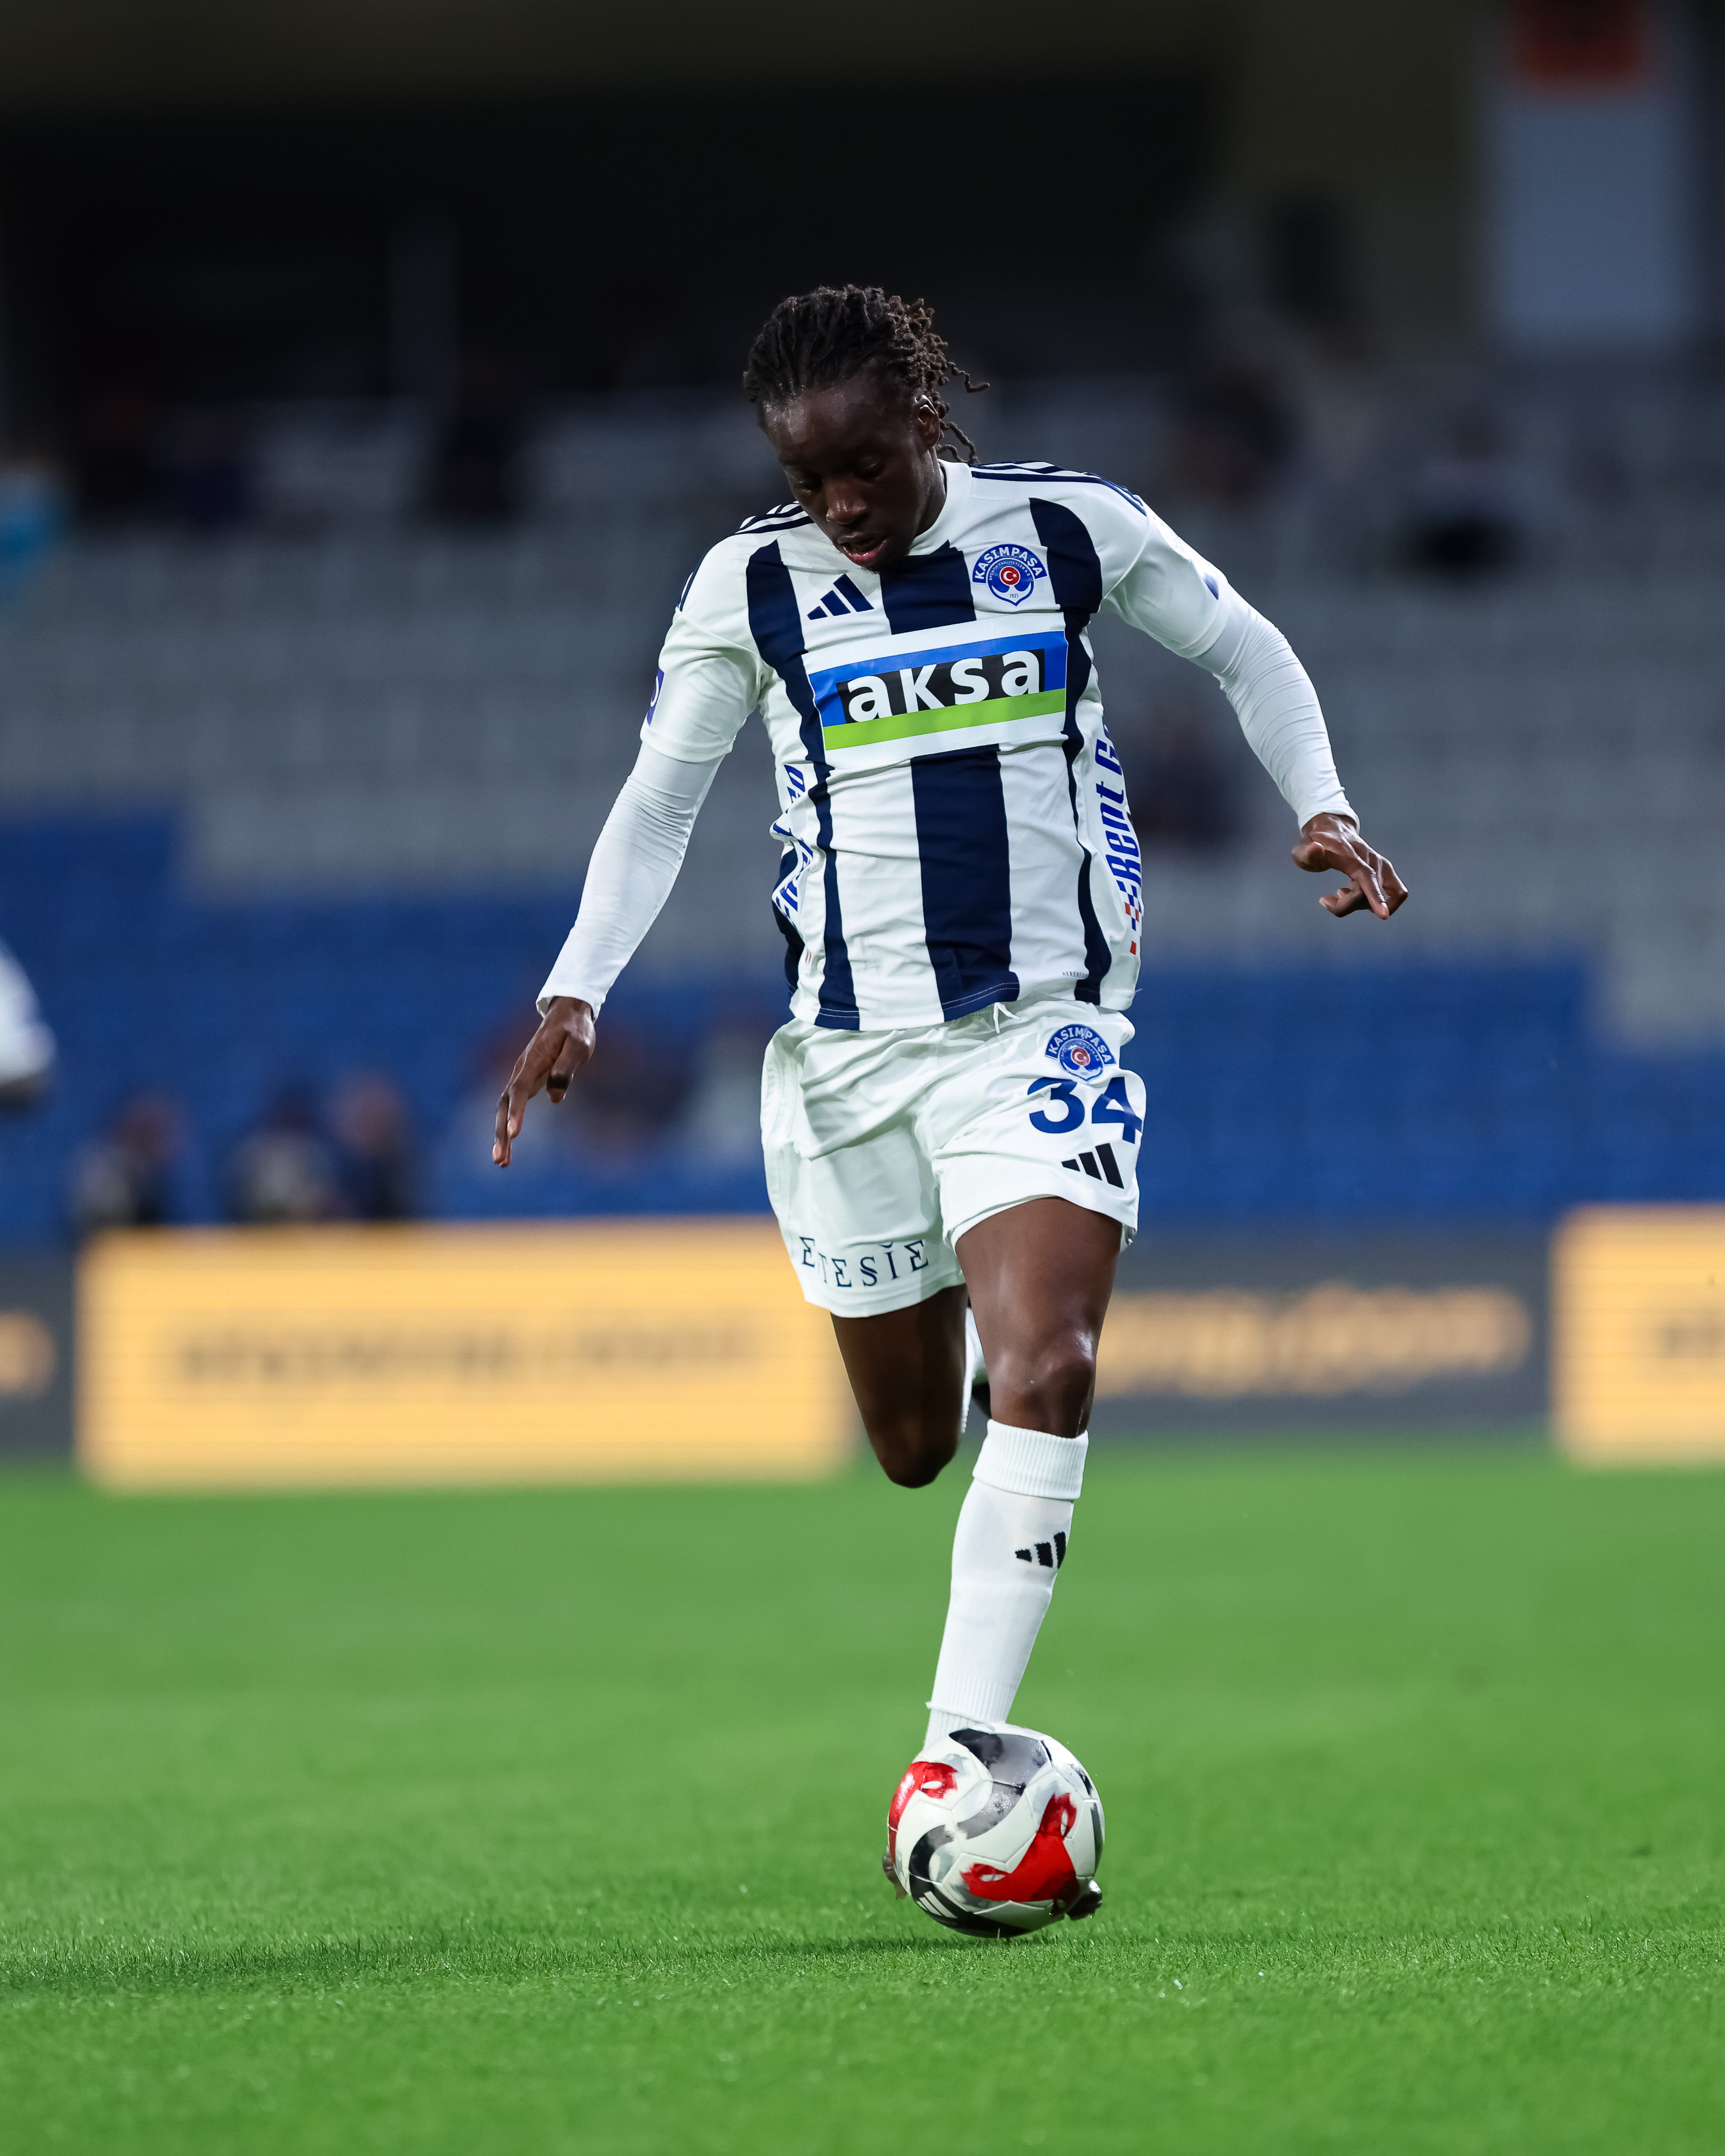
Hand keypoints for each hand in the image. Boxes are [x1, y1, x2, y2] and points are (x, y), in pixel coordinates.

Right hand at [493, 997, 594, 1165]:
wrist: (567, 1015)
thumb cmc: (575, 1030)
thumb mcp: (579, 1044)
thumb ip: (567, 1068)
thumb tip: (555, 1097)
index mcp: (533, 1061)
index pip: (520, 1090)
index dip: (516, 1112)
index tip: (514, 1134)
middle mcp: (521, 1070)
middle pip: (505, 1104)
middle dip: (501, 1133)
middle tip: (500, 1160)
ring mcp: (521, 1077)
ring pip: (504, 1108)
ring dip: (500, 1135)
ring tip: (501, 1162)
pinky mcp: (526, 1082)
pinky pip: (512, 1107)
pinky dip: (508, 1126)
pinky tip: (509, 1146)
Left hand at [1291, 813, 1407, 919]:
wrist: (1332, 829)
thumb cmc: (1314, 844)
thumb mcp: (1302, 849)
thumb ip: (1305, 852)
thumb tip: (1316, 849)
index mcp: (1349, 853)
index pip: (1366, 875)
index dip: (1374, 895)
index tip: (1383, 916)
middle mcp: (1370, 858)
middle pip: (1367, 893)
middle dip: (1345, 905)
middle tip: (1326, 901)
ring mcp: (1381, 864)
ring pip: (1381, 896)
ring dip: (1358, 904)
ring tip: (1340, 894)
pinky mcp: (1387, 871)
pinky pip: (1397, 893)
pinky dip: (1381, 903)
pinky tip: (1362, 899)